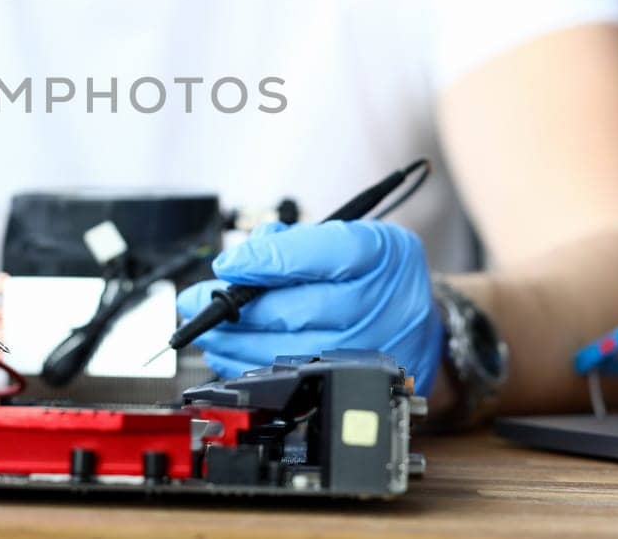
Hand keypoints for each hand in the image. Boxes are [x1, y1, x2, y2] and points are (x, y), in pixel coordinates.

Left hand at [176, 220, 442, 392]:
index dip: (261, 261)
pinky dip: (251, 367)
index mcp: (377, 255)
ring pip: (285, 351)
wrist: (423, 325)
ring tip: (204, 330)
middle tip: (194, 302)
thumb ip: (296, 240)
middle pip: (292, 309)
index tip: (226, 265)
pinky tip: (229, 353)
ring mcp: (367, 350)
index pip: (313, 254)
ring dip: (233, 342)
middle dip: (232, 307)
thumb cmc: (377, 274)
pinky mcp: (352, 381)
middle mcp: (376, 304)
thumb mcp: (350, 237)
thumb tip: (242, 259)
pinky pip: (291, 378)